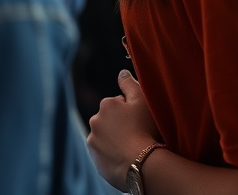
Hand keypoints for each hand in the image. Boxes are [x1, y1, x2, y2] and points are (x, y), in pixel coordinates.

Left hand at [88, 70, 161, 190]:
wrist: (141, 165)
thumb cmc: (144, 128)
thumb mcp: (141, 99)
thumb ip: (129, 83)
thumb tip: (121, 73)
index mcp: (106, 105)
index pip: (119, 103)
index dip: (132, 111)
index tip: (140, 120)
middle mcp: (95, 121)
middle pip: (110, 119)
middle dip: (120, 124)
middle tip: (137, 133)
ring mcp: (93, 143)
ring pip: (106, 136)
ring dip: (115, 139)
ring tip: (132, 147)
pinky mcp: (96, 161)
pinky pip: (105, 154)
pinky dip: (113, 154)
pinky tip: (126, 157)